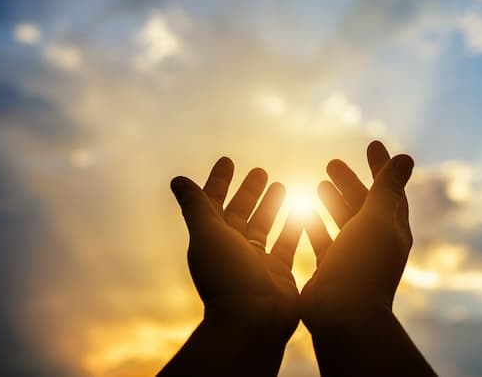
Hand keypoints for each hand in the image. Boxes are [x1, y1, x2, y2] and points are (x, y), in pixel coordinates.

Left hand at [169, 157, 301, 350]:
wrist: (253, 321)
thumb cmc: (227, 276)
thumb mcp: (207, 235)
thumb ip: (195, 206)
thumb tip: (177, 179)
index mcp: (212, 239)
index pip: (214, 203)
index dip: (219, 181)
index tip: (228, 160)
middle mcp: (233, 249)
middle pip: (241, 213)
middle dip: (249, 192)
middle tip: (261, 171)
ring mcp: (257, 262)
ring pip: (265, 227)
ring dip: (272, 206)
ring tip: (281, 185)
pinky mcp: (279, 273)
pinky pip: (287, 244)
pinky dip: (294, 227)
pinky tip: (303, 210)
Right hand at [301, 141, 413, 331]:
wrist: (343, 315)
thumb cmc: (362, 264)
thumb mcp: (378, 219)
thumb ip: (387, 188)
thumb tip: (407, 157)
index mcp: (392, 229)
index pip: (389, 190)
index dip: (381, 167)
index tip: (372, 144)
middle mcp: (374, 242)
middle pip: (363, 205)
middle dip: (350, 183)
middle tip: (331, 162)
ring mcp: (351, 257)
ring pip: (342, 222)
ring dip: (332, 202)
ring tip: (318, 183)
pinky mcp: (330, 269)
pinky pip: (323, 241)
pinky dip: (315, 225)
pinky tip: (302, 212)